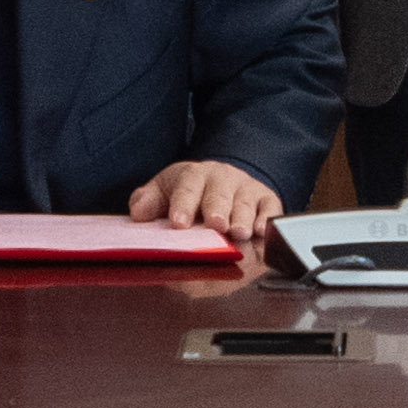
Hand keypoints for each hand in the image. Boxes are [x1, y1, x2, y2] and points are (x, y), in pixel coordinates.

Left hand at [127, 159, 285, 244]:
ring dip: (241, 218)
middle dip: (216, 209)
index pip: (187, 186)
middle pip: (219, 193)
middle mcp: (222, 178)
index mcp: (194, 175)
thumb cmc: (191, 193)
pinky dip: (265, 220)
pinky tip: (259, 231)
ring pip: (244, 203)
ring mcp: (246, 189)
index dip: (183, 204)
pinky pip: (269, 208)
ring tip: (238, 232)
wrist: (224, 182)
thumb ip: (149, 201)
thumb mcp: (166, 191)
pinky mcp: (267, 200)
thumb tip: (138, 212)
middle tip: (214, 224)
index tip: (178, 222)